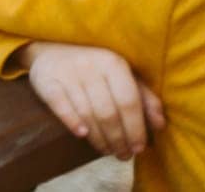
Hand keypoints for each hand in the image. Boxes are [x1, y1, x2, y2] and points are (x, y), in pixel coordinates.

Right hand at [23, 41, 165, 159]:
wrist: (52, 48)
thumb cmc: (95, 67)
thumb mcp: (122, 75)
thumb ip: (144, 97)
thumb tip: (160, 125)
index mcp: (113, 62)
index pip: (129, 102)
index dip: (136, 129)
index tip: (139, 148)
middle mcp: (90, 65)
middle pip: (108, 112)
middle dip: (118, 139)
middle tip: (122, 155)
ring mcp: (66, 72)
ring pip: (86, 113)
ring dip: (99, 138)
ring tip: (107, 150)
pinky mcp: (45, 80)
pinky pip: (59, 105)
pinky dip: (72, 121)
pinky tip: (82, 135)